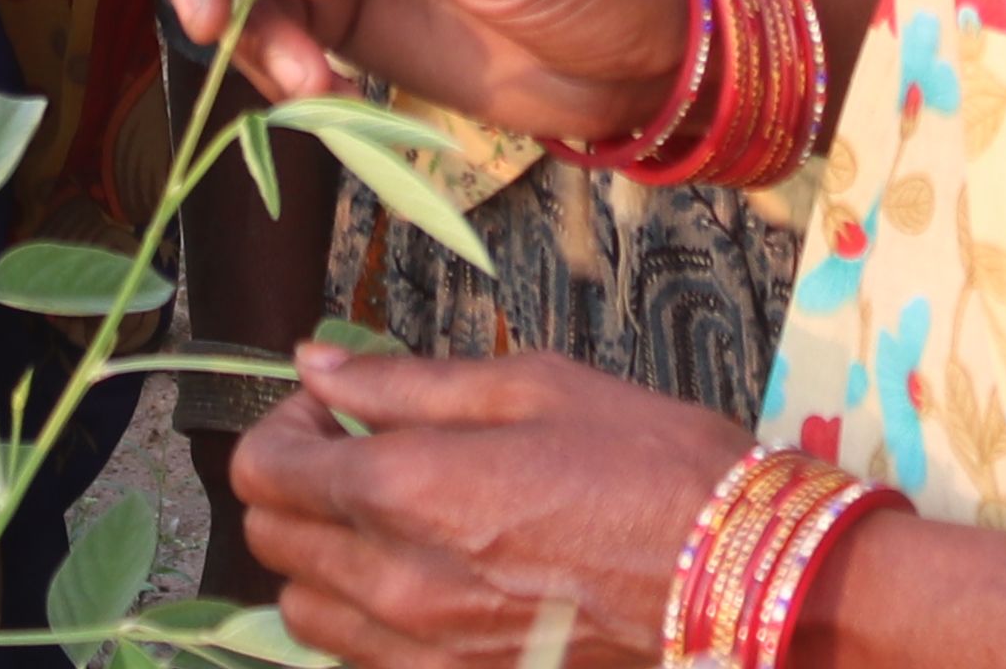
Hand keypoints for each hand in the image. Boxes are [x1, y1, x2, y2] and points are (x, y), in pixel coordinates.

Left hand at [230, 350, 737, 668]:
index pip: (263, 470)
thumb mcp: (530, 387)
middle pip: (270, 539)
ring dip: (320, 557)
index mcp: (407, 492)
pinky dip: (363, 621)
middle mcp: (399, 585)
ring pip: (303, 612)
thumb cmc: (647, 463)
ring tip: (388, 520)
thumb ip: (404, 383)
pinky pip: (362, 661)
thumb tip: (314, 366)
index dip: (288, 424)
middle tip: (363, 452)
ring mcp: (427, 654)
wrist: (741, 579)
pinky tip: (423, 579)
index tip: (338, 407)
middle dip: (296, 483)